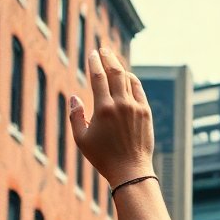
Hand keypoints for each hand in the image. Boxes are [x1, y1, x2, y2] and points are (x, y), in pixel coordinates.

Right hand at [69, 49, 154, 185]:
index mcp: (103, 109)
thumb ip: (75, 116)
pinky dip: (132, 80)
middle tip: (103, 49)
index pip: (98, 77)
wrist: (130, 170)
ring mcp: (136, 107)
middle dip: (108, 57)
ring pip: (128, 79)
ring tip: (113, 60)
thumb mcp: (81, 139)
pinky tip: (127, 75)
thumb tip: (74, 97)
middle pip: (115, 72)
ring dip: (120, 66)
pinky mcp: (146, 113)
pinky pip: (139, 90)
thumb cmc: (103, 157)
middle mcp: (121, 104)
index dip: (95, 63)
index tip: (92, 54)